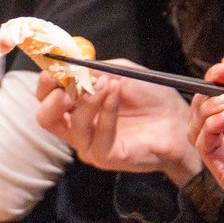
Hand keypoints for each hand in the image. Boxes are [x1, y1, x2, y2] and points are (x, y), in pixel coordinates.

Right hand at [36, 64, 202, 179]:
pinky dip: (105, 112)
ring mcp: (90, 145)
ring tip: (108, 84)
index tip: (59, 65)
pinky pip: (97, 137)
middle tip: (72, 82)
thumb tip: (70, 66)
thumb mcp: (118, 72)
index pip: (46, 97)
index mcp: (76, 106)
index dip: (47, 81)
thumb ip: (93, 69)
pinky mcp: (106, 157)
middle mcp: (77, 128)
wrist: (177, 119)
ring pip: (72, 125)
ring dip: (89, 99)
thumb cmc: (150, 97)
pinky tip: (115, 95)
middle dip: (54, 96)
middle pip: (46, 117)